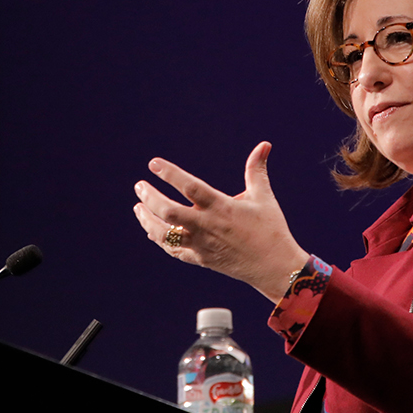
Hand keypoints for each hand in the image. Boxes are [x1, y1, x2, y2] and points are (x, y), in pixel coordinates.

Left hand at [133, 141, 310, 301]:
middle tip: (139, 186)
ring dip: (147, 220)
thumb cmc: (271, 229)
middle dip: (150, 198)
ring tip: (139, 207)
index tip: (153, 164)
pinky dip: (160, 240)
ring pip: (165, 234)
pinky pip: (173, 250)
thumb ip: (256, 170)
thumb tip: (264, 144)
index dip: (170, 174)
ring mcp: (201, 245)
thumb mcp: (263, 197)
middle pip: (169, 212)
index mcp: (222, 207)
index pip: (190, 187)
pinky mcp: (200, 259)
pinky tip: (151, 231)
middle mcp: (208, 226)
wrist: (274, 268)